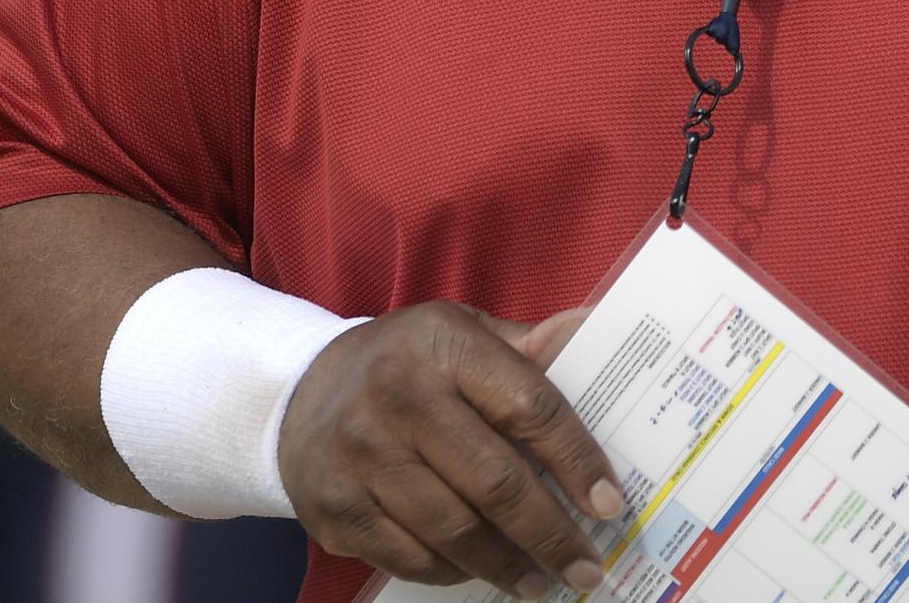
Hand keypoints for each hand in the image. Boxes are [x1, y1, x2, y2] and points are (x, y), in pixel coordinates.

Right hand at [279, 302, 622, 598]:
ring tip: (544, 580)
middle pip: (494, 482)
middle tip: (587, 567)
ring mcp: (361, 457)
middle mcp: (399, 397)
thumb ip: (527, 345)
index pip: (528, 407)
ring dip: (508, 565)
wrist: (298, 394)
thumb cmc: (405, 363)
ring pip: (454, 531)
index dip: (576, 460)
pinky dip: (454, 572)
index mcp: (442, 346)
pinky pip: (411, 557)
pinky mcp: (336, 509)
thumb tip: (593, 330)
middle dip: (550, 533)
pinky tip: (482, 571)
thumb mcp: (460, 332)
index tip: (610, 503)